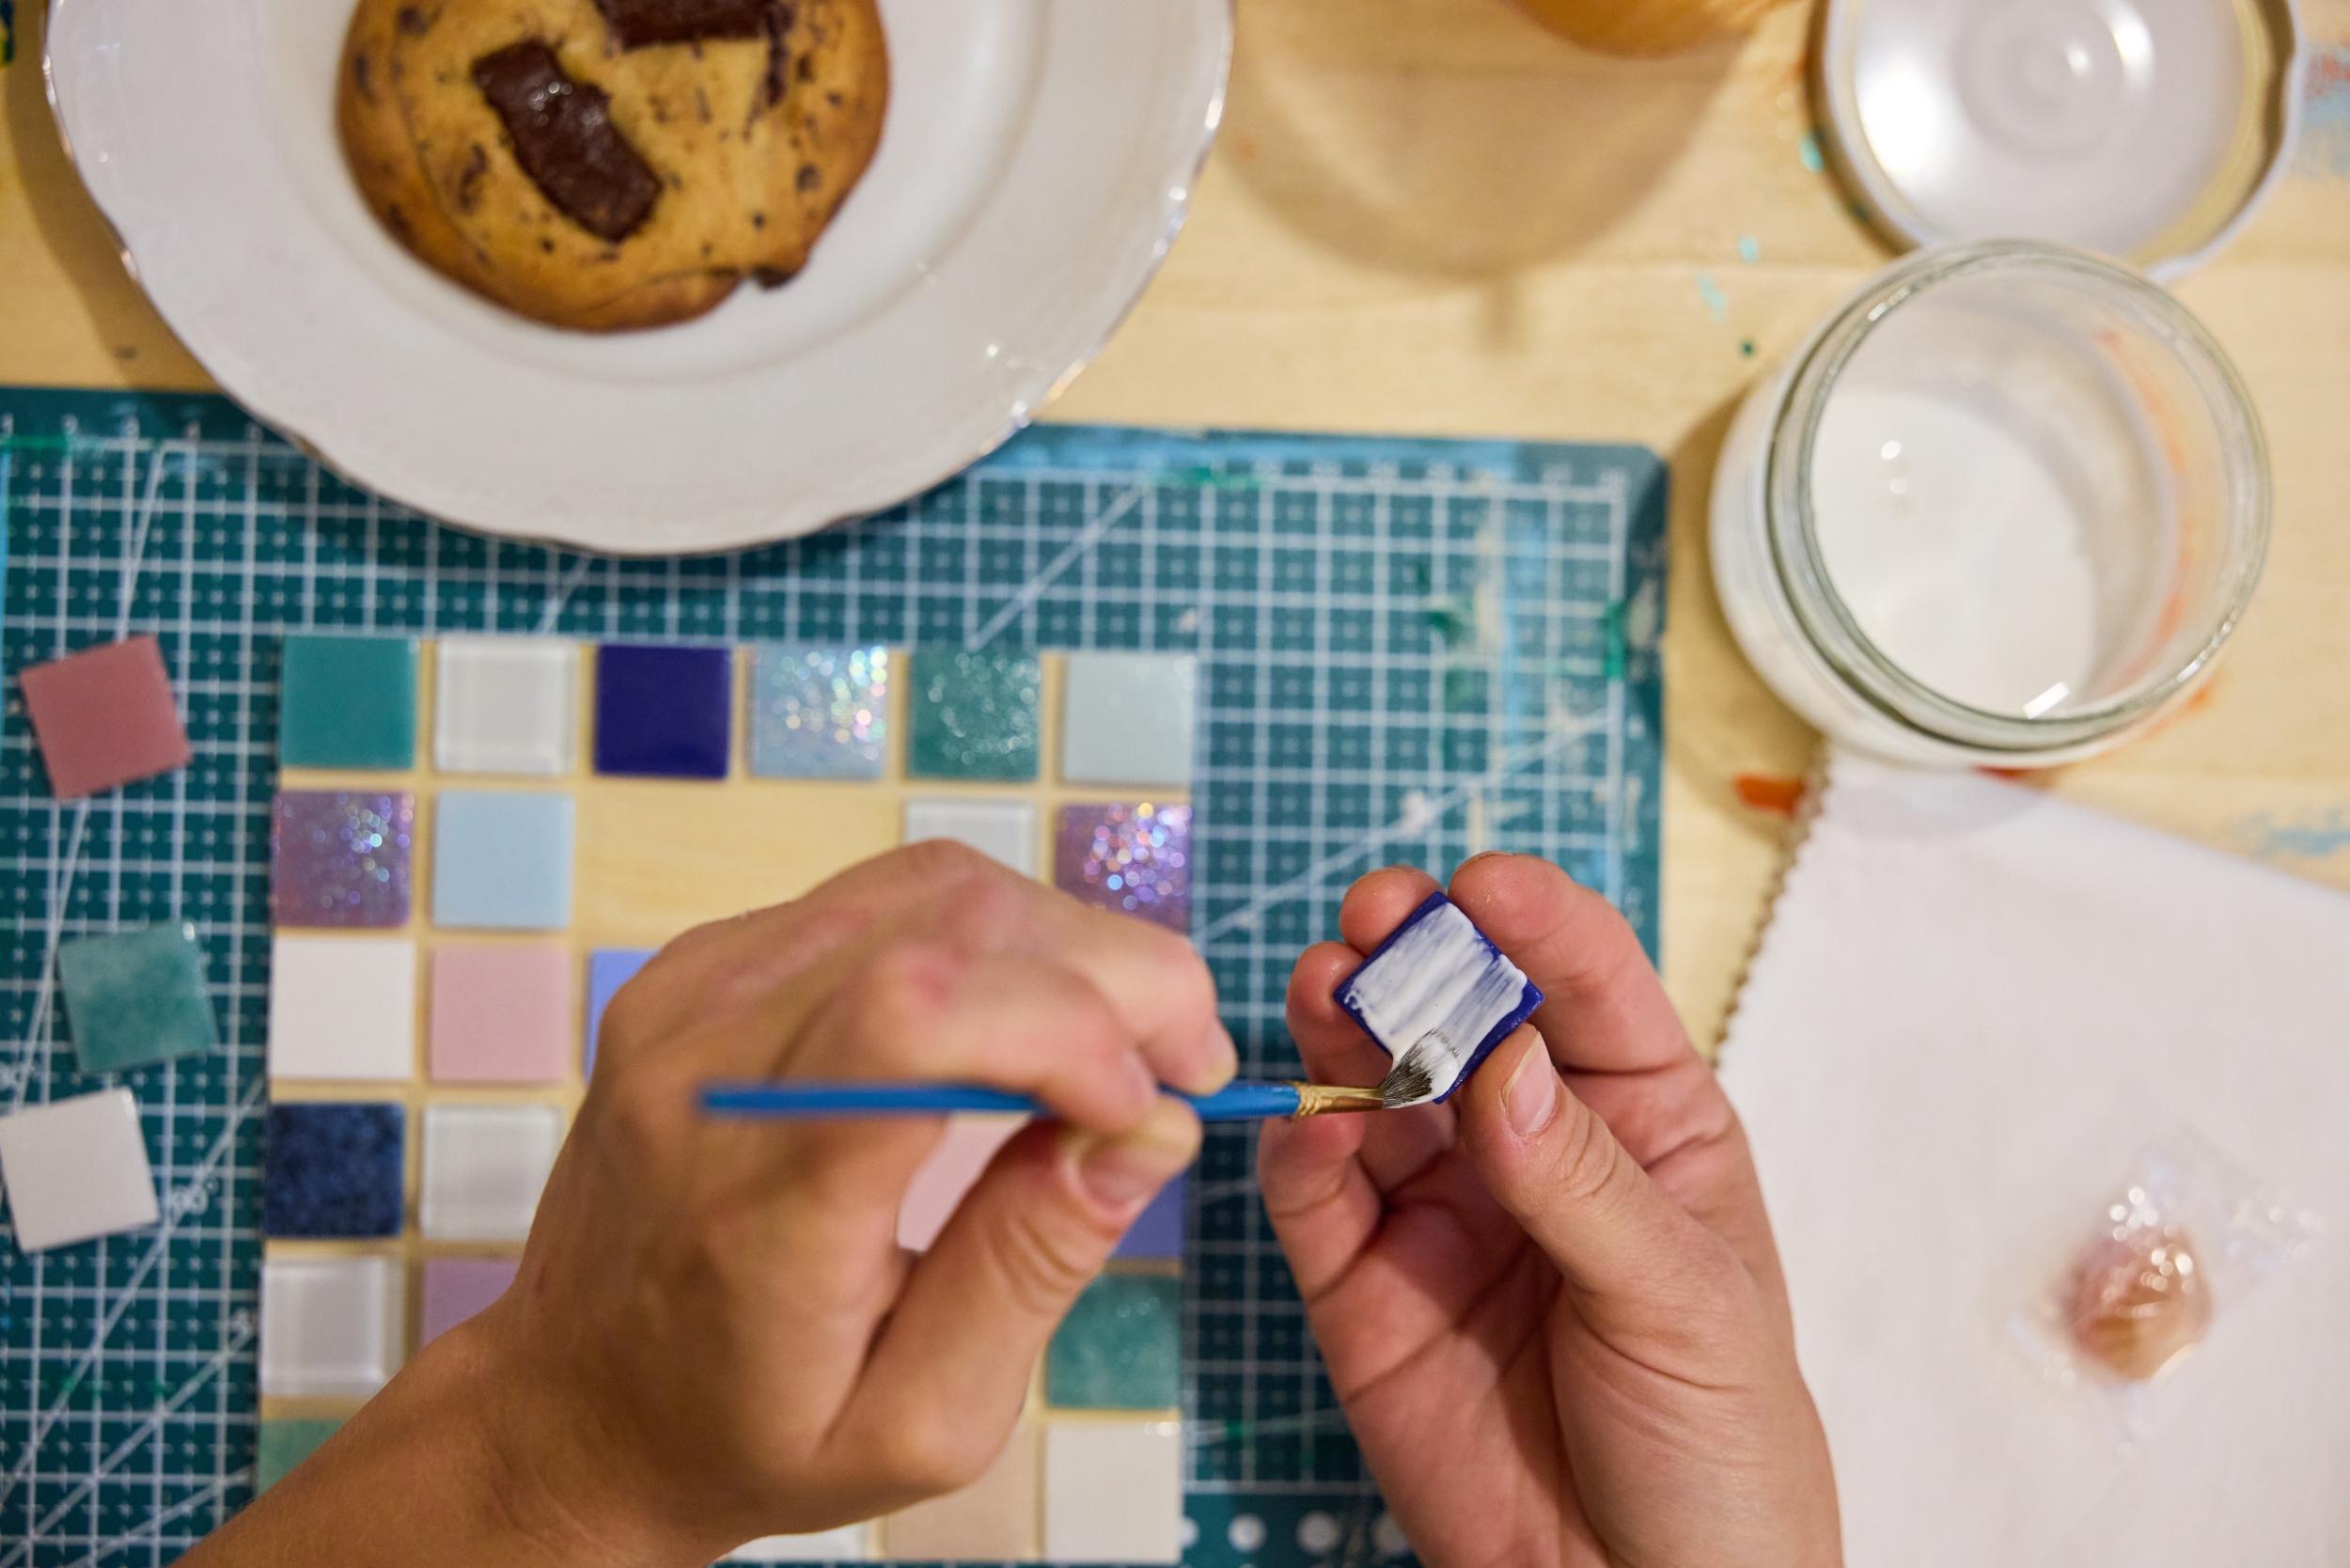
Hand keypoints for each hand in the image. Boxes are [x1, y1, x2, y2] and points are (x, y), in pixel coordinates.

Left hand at [506, 843, 1236, 1558]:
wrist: (577, 1406)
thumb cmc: (748, 1433)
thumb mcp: (920, 1422)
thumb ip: (1031, 1267)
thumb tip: (1148, 1127)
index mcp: (755, 1200)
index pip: (914, 1018)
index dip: (1068, 1024)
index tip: (1154, 1101)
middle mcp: (705, 1067)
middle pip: (945, 925)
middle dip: (1109, 970)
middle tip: (1188, 1058)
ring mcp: (691, 997)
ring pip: (928, 887)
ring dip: (1061, 944)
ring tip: (1123, 1040)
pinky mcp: (699, 969)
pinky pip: (879, 900)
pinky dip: (988, 942)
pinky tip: (1024, 1022)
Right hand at [1259, 855, 1837, 1567]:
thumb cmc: (1717, 1448)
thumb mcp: (1683, 1301)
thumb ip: (1583, 1180)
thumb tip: (1503, 1058)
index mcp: (1641, 1122)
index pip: (1584, 989)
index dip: (1533, 925)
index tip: (1481, 884)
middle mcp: (1530, 1144)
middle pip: (1457, 1017)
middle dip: (1413, 957)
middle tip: (1375, 925)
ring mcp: (1443, 1210)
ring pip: (1370, 1086)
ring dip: (1341, 1031)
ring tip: (1326, 999)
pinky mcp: (1365, 1285)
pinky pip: (1315, 1195)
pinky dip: (1298, 1149)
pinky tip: (1310, 1130)